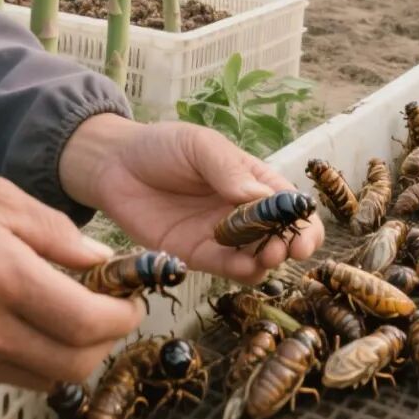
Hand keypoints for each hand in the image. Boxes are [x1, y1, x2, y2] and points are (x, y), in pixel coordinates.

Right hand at [0, 174, 141, 396]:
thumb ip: (58, 233)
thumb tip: (103, 261)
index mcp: (1, 275)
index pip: (86, 322)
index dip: (121, 317)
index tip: (130, 302)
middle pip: (74, 364)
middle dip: (104, 341)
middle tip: (108, 313)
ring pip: (45, 378)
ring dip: (68, 352)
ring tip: (64, 312)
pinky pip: (7, 376)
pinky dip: (26, 356)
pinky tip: (15, 321)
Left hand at [59, 116, 323, 284]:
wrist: (114, 165)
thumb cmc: (161, 146)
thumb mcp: (198, 146)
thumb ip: (228, 170)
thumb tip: (260, 196)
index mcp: (250, 179)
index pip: (288, 203)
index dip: (303, 220)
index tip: (304, 232)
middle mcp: (241, 210)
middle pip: (281, 235)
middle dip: (291, 245)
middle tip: (287, 248)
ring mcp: (221, 235)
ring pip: (258, 258)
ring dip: (268, 261)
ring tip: (266, 255)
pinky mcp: (197, 254)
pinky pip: (226, 268)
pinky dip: (240, 272)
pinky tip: (243, 266)